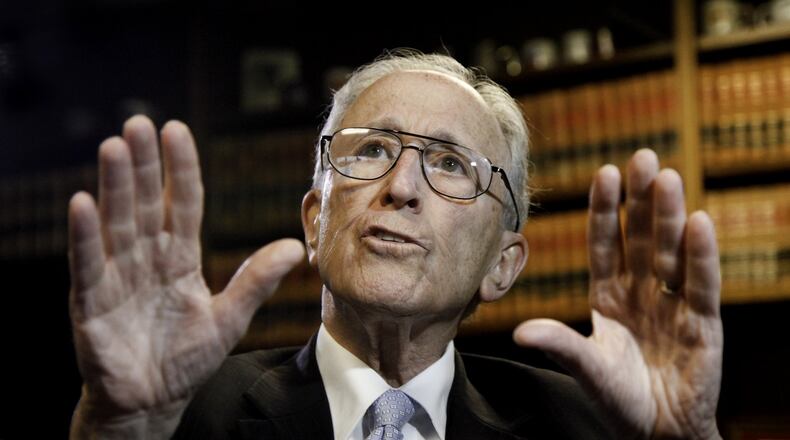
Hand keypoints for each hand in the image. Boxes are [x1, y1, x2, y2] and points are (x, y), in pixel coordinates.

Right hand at [68, 115, 303, 434]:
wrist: (153, 400)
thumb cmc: (187, 358)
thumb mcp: (229, 318)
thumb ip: (255, 281)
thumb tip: (292, 246)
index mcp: (180, 259)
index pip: (183, 205)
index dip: (182, 170)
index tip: (178, 131)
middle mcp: (147, 259)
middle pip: (147, 204)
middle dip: (145, 165)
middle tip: (139, 123)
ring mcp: (118, 277)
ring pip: (117, 224)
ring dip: (116, 187)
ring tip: (114, 147)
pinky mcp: (92, 304)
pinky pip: (88, 265)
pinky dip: (84, 236)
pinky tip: (82, 203)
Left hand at [514, 149, 722, 438]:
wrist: (658, 430)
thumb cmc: (620, 396)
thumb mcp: (587, 368)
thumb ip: (560, 346)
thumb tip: (520, 331)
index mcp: (610, 295)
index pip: (606, 244)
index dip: (605, 210)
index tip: (605, 172)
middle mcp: (642, 292)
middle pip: (642, 238)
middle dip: (641, 200)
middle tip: (643, 157)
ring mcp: (673, 305)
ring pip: (671, 253)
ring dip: (669, 217)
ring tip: (667, 177)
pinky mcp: (703, 325)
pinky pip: (701, 285)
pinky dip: (701, 256)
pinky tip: (699, 221)